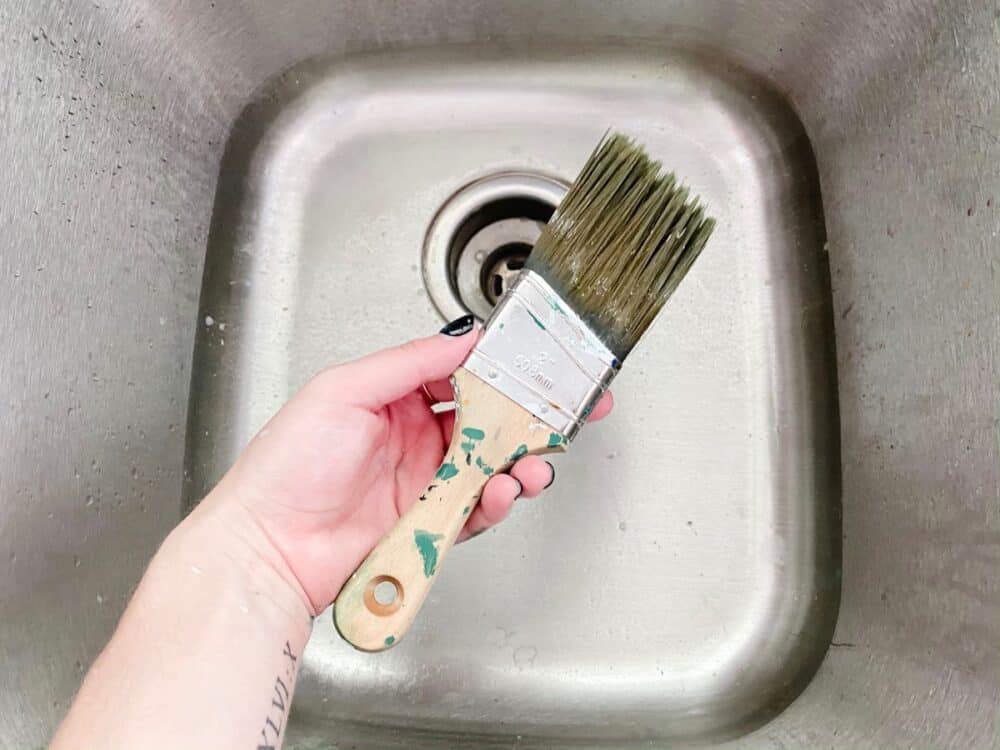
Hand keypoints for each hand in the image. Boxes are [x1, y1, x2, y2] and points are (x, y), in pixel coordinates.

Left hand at [211, 317, 612, 612]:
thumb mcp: (346, 389)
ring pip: (492, 465)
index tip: (541, 364)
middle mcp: (413, 435)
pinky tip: (505, 492)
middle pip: (489, 419)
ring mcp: (423, 481)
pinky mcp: (429, 524)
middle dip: (533, 416)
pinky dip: (498, 501)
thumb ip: (411, 361)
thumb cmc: (288, 464)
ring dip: (522, 462)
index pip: (463, 373)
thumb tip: (463, 337)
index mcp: (394, 396)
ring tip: (536, 464)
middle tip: (574, 410)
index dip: (505, 369)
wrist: (268, 546)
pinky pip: (477, 508)